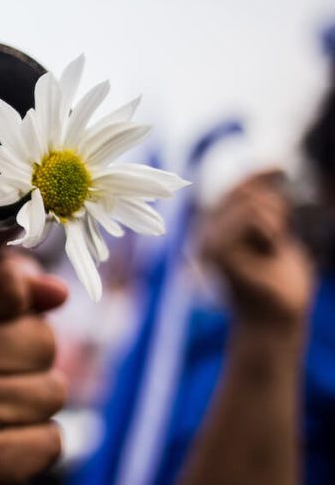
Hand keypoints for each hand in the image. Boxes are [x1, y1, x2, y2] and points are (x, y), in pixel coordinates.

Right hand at [198, 171, 313, 328]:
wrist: (276, 318)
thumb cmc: (278, 281)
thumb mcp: (274, 232)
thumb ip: (264, 203)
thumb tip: (270, 166)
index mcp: (215, 228)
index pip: (235, 188)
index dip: (257, 175)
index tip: (280, 167)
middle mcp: (205, 232)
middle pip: (244, 191)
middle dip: (274, 208)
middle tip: (276, 241)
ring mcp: (207, 241)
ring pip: (252, 203)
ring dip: (275, 224)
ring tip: (271, 250)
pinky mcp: (217, 250)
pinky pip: (252, 217)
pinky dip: (271, 232)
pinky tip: (268, 252)